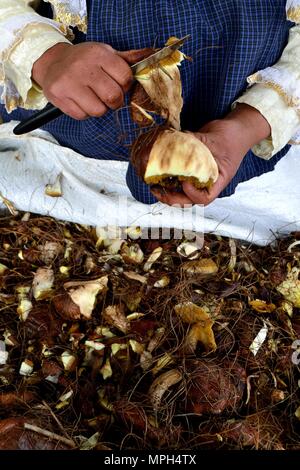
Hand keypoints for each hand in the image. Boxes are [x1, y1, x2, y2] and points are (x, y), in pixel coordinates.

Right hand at [32, 42, 153, 119]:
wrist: (52, 62)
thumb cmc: (84, 61)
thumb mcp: (105, 54)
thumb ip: (128, 59)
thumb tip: (153, 55)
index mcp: (99, 54)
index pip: (125, 78)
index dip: (125, 86)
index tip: (117, 84)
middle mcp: (84, 67)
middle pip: (113, 97)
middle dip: (114, 101)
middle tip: (106, 95)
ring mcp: (70, 82)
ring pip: (98, 110)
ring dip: (98, 108)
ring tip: (91, 98)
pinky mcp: (60, 96)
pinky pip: (82, 116)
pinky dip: (84, 112)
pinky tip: (79, 100)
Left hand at [151, 104, 270, 205]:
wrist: (236, 130)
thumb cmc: (230, 136)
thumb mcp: (214, 138)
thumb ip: (194, 141)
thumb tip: (173, 141)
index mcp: (218, 180)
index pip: (205, 197)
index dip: (192, 194)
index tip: (184, 182)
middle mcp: (208, 183)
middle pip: (189, 200)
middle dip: (171, 198)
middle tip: (157, 190)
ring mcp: (200, 178)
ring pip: (182, 193)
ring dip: (167, 191)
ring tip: (153, 185)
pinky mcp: (193, 170)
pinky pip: (179, 180)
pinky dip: (168, 179)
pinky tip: (156, 173)